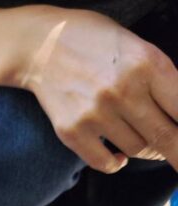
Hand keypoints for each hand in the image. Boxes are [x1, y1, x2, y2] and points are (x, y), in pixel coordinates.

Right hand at [22, 8, 177, 172]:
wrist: (41, 44)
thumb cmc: (96, 42)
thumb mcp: (138, 47)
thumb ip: (162, 79)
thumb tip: (177, 115)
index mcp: (147, 64)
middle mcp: (123, 90)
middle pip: (165, 137)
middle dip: (176, 151)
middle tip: (176, 155)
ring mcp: (95, 114)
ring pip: (137, 149)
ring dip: (143, 148)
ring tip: (139, 136)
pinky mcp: (72, 131)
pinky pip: (105, 163)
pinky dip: (115, 163)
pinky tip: (118, 155)